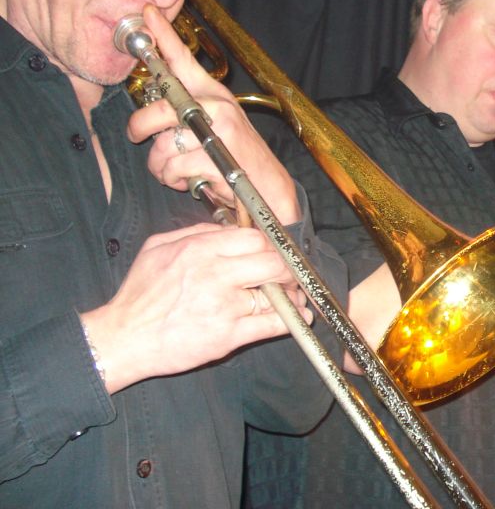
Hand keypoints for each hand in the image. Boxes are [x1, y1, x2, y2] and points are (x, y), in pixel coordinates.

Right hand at [80, 223, 311, 393]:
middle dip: (286, 268)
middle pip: (272, 262)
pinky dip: (291, 320)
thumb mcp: (158, 248)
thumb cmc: (139, 294)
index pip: (253, 238)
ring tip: (296, 295)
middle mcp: (215, 274)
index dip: (269, 244)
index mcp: (199, 250)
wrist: (122, 338)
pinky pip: (271, 324)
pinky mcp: (228, 336)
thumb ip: (195, 231)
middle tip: (289, 273)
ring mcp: (224, 306)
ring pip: (275, 293)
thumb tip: (227, 228)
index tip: (274, 251)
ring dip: (292, 294)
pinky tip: (300, 316)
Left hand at [125, 4, 299, 223]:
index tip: (145, 13)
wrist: (270, 191)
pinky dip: (176, 181)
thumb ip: (187, 115)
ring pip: (161, 145)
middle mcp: (217, 106)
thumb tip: (150, 114)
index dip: (162, 36)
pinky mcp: (215, 157)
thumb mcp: (215, 130)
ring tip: (180, 171)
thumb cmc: (237, 161)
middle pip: (158, 107)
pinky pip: (172, 167)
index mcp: (214, 96)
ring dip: (162, 167)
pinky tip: (194, 182)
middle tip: (138, 136)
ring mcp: (218, 130)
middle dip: (139, 127)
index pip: (184, 60)